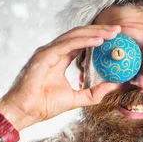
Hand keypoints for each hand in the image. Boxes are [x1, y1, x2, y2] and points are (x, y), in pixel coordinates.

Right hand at [0, 25, 122, 130]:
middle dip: (100, 30)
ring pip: (75, 35)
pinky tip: (99, 40)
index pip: (81, 42)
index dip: (98, 37)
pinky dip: (84, 41)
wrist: (24, 112)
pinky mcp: (44, 55)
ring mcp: (48, 51)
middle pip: (80, 34)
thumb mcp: (76, 98)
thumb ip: (94, 92)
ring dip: (95, 32)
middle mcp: (53, 51)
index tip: (116, 37)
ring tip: (112, 32)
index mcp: (59, 58)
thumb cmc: (44, 106)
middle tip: (118, 29)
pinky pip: (68, 44)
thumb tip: (114, 86)